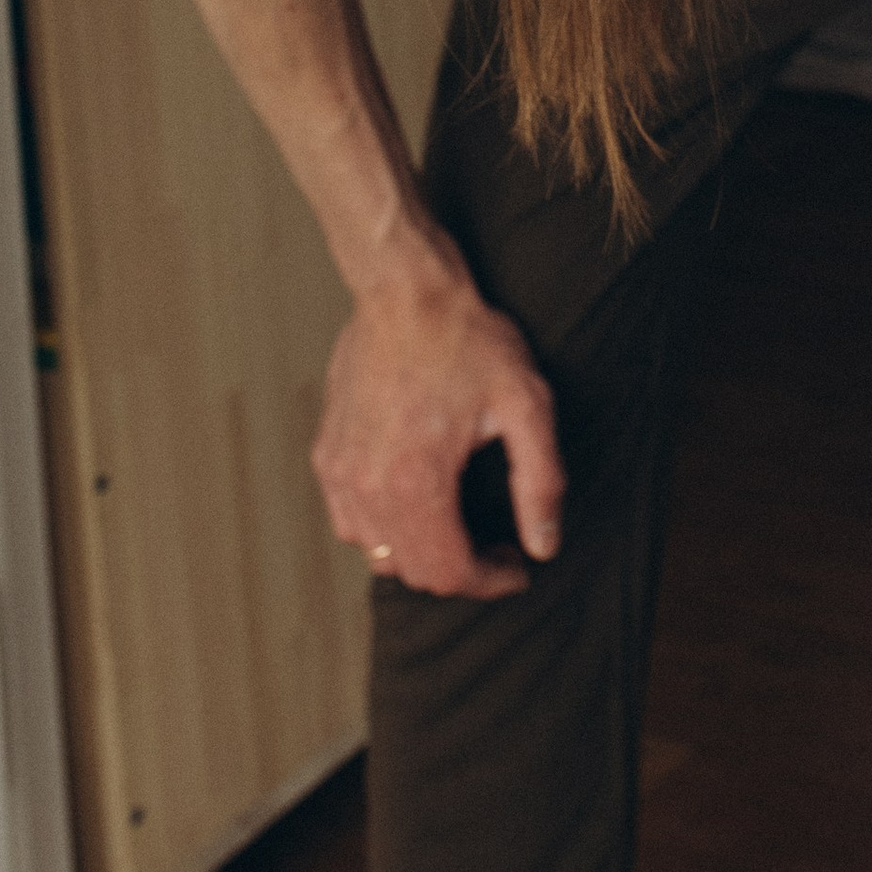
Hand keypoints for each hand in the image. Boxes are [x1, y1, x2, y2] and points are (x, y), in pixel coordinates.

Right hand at [311, 236, 563, 598]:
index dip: (490, 581)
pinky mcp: (327, 456)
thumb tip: (543, 545)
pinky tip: (414, 501)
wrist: (404, 290)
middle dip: (463, 570)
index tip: (517, 564)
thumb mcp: (525, 403)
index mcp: (416, 482)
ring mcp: (341, 474)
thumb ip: (540, 482)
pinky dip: (383, 530)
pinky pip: (350, 523)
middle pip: (415, 572)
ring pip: (379, 555)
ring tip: (459, 524)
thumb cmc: (467, 340)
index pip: (449, 573)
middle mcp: (368, 488)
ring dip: (422, 553)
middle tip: (498, 544)